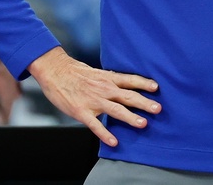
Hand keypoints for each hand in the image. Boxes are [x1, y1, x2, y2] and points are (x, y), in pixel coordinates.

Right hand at [28, 47, 160, 146]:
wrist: (54, 71)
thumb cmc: (74, 71)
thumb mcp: (95, 71)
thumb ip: (109, 80)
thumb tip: (122, 84)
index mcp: (107, 78)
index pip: (130, 80)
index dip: (144, 83)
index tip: (157, 87)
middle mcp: (103, 88)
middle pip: (128, 96)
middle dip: (144, 103)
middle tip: (158, 109)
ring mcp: (93, 101)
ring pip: (116, 110)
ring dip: (130, 117)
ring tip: (143, 124)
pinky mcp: (82, 112)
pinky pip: (95, 125)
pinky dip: (105, 134)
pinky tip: (114, 142)